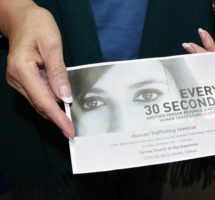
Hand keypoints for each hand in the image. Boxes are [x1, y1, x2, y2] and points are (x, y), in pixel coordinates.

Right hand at [3, 3, 74, 138]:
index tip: (68, 131)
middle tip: (72, 131)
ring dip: (54, 112)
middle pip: (40, 104)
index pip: (43, 100)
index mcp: (22, 69)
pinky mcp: (23, 80)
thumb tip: (64, 96)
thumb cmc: (36, 26)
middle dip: (57, 119)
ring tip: (69, 122)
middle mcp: (17, 78)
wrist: (22, 18)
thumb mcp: (53, 45)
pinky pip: (39, 95)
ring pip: (39, 102)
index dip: (57, 118)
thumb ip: (58, 72)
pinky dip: (51, 102)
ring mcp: (19, 80)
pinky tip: (61, 105)